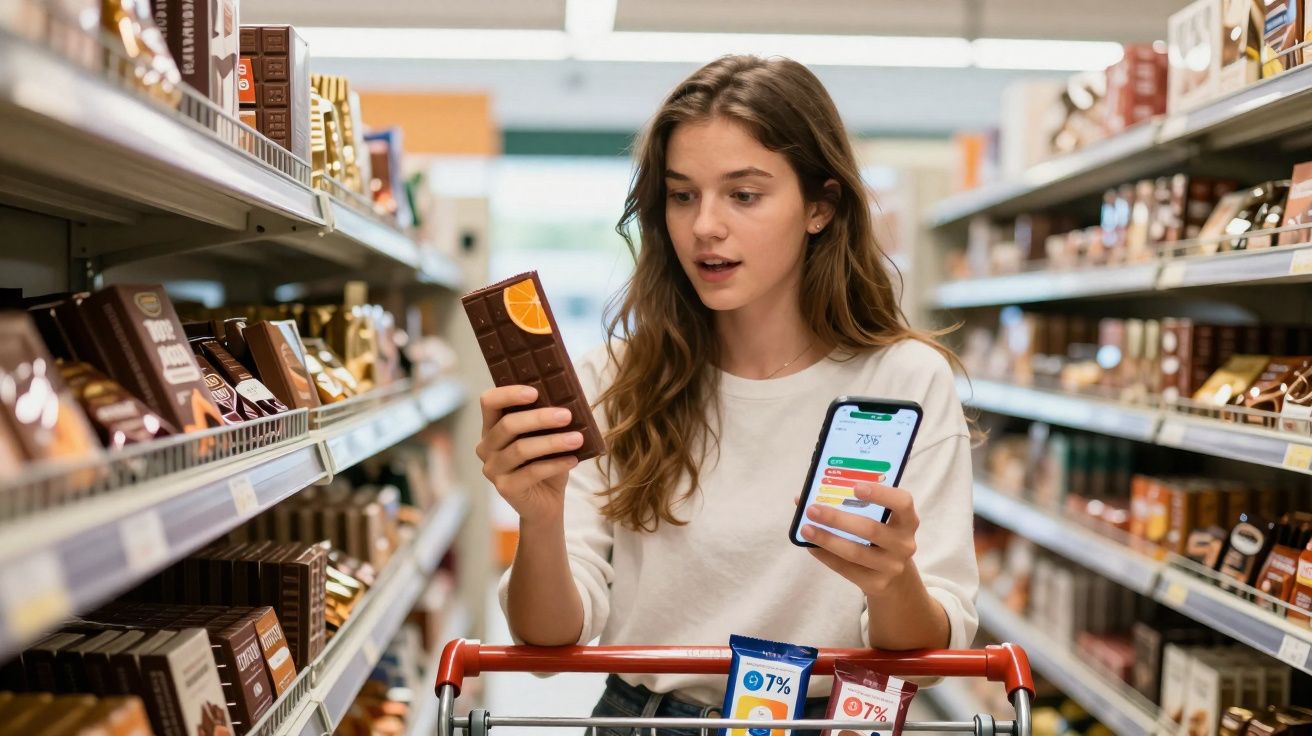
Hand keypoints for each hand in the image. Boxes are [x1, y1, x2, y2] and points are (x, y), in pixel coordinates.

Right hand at [476, 385, 582, 521]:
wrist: (546, 503)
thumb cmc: (546, 462)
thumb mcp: (547, 437)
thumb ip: (548, 419)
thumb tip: (568, 399)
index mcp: (492, 427)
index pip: (489, 402)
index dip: (509, 394)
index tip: (535, 392)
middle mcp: (486, 447)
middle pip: (508, 425)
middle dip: (539, 418)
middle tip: (566, 415)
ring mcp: (492, 469)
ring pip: (521, 449)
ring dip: (553, 442)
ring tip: (577, 439)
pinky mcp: (505, 488)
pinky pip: (531, 472)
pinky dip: (555, 464)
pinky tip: (573, 460)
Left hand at [798, 482, 918, 595]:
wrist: (894, 577)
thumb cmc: (879, 536)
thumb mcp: (878, 519)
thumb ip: (850, 505)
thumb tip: (804, 497)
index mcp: (907, 520)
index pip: (902, 502)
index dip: (881, 494)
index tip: (855, 487)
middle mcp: (904, 543)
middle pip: (870, 529)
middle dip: (838, 519)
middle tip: (812, 509)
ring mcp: (892, 566)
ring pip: (855, 552)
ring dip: (827, 539)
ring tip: (806, 529)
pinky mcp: (878, 584)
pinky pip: (847, 569)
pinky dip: (826, 556)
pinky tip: (811, 546)